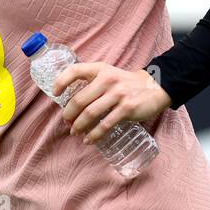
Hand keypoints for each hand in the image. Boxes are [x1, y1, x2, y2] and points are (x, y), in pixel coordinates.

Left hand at [53, 63, 172, 145]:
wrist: (154, 87)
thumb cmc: (125, 83)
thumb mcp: (108, 74)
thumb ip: (92, 82)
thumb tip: (70, 101)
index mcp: (100, 69)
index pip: (75, 70)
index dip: (61, 81)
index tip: (55, 94)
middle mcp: (107, 79)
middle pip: (80, 99)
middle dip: (69, 113)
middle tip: (66, 121)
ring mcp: (118, 94)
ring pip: (90, 113)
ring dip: (79, 126)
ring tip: (75, 132)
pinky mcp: (126, 108)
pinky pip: (105, 124)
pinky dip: (94, 135)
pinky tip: (89, 140)